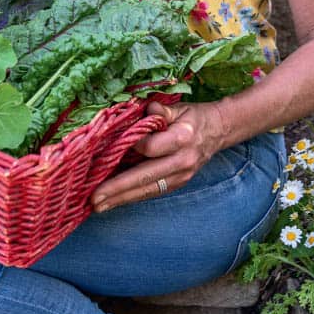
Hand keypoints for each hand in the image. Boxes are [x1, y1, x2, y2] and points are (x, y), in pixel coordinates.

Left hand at [90, 99, 227, 211]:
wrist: (218, 131)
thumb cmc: (193, 117)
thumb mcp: (179, 107)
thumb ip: (160, 110)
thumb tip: (145, 109)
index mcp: (182, 138)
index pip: (151, 148)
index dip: (131, 147)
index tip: (111, 148)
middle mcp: (182, 161)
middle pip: (145, 177)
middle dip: (118, 189)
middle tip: (95, 198)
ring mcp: (181, 176)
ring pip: (148, 190)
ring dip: (121, 199)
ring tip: (99, 206)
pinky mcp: (178, 184)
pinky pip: (152, 192)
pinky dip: (133, 197)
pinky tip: (115, 201)